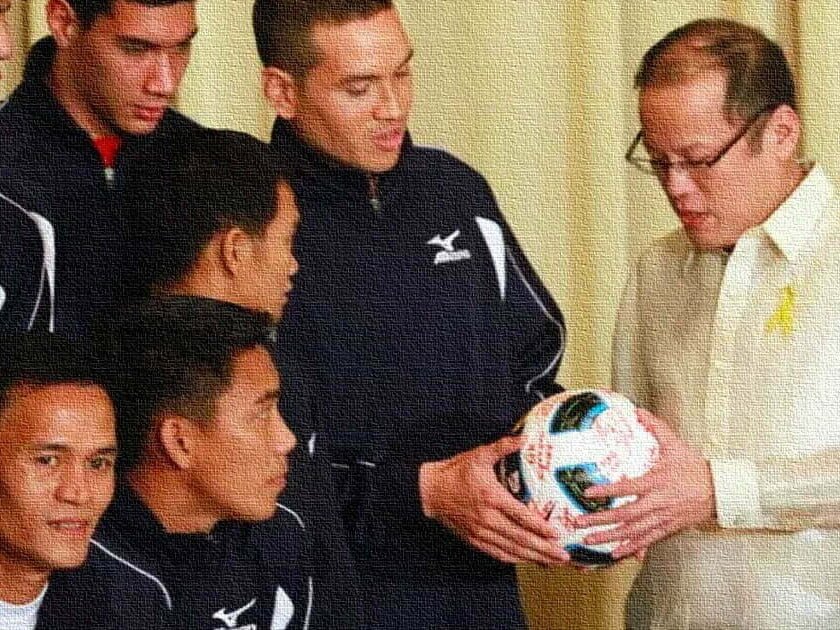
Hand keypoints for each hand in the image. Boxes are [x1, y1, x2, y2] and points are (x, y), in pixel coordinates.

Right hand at [419, 436, 569, 564]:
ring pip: (511, 549)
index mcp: (491, 497)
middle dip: (544, 549)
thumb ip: (502, 447)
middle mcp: (487, 518)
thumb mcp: (479, 455)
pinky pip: (497, 554)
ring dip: (533, 557)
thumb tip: (525, 436)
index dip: (540, 527)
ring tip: (552, 562)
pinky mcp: (474, 540)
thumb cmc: (456, 471)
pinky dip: (515, 559)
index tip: (557, 534)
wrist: (430, 491)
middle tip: (564, 555)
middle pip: (520, 538)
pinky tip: (528, 560)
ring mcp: (480, 532)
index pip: (520, 516)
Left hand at [573, 409, 715, 559]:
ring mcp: (663, 518)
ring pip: (633, 531)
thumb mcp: (676, 445)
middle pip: (625, 515)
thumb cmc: (695, 467)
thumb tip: (639, 410)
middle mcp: (658, 503)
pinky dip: (631, 548)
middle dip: (600, 519)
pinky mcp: (668, 528)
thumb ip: (656, 428)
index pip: (628, 488)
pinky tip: (615, 554)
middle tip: (578, 523)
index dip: (608, 491)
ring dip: (609, 537)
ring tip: (589, 541)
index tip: (588, 492)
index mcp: (657, 482)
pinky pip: (647, 540)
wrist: (720, 491)